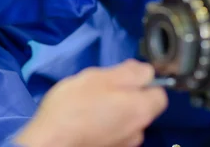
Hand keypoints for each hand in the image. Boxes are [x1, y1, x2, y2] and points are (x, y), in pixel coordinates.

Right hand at [14, 60, 167, 146]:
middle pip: (142, 106)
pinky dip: (106, 124)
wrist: (49, 142)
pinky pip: (114, 131)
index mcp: (142, 109)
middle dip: (127, 95)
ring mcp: (124, 144)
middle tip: (102, 86)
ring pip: (127, 119)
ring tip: (91, 103)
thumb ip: (129, 72)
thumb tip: (147, 69)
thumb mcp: (100, 77)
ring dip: (115, 110)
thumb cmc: (73, 106)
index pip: (160, 92)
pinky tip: (86, 119)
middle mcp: (139, 130)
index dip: (146, 81)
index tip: (127, 75)